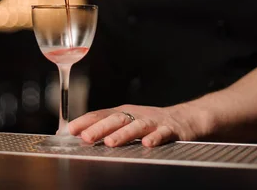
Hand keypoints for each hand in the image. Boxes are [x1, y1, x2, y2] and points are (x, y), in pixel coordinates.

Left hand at [69, 104, 210, 147]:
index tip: (71, 129)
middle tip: (87, 137)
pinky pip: (162, 134)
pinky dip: (155, 138)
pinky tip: (147, 144)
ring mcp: (153, 122)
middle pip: (117, 119)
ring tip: (111, 142)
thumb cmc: (151, 123)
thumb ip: (107, 127)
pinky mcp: (170, 130)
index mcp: (124, 113)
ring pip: (137, 126)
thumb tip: (81, 134)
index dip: (86, 121)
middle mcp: (137, 115)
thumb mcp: (128, 121)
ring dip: (124, 134)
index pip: (101, 114)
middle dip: (101, 128)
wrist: (185, 119)